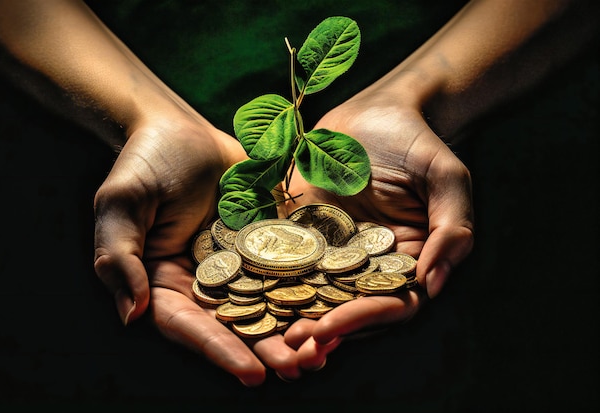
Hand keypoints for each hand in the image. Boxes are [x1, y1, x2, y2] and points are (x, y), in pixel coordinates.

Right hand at [92, 113, 301, 385]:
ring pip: (268, 301)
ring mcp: (239, 262)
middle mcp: (204, 281)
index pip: (189, 325)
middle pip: (235, 323)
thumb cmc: (144, 162)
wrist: (180, 128)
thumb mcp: (120, 204)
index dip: (219, 349)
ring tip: (326, 350)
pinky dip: (312, 285)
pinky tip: (339, 301)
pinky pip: (290, 265)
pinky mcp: (266, 240)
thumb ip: (121, 257)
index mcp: (165, 282)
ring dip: (295, 326)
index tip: (251, 373)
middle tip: (300, 367)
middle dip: (267, 348)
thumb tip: (132, 315)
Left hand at [281, 95, 474, 369]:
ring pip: (315, 291)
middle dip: (322, 327)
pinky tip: (245, 292)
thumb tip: (432, 284)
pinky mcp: (304, 231)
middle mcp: (370, 264)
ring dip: (294, 314)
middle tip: (292, 344)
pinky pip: (287, 258)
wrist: (376, 110)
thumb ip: (451, 228)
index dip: (362, 318)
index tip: (331, 328)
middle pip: (349, 307)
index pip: (391, 302)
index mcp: (409, 260)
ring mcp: (334, 250)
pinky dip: (270, 278)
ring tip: (268, 334)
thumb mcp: (447, 178)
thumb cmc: (417, 142)